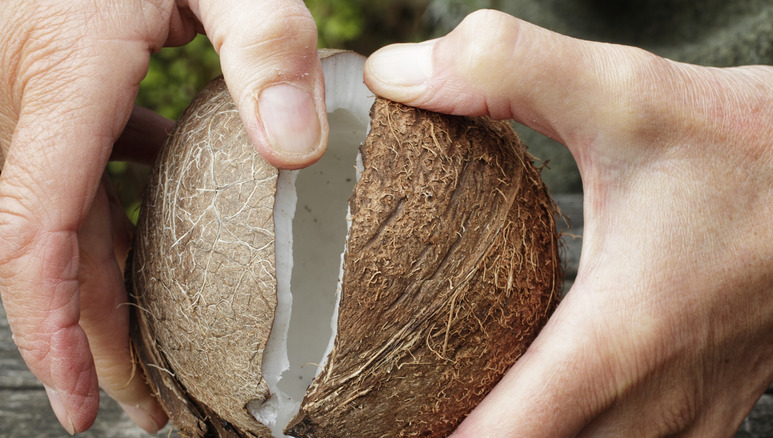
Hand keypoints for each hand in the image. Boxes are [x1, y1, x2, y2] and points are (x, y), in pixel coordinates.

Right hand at [0, 0, 326, 433]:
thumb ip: (265, 45)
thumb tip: (301, 151)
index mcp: (62, 74)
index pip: (35, 232)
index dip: (53, 327)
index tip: (86, 401)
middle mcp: (33, 93)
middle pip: (47, 246)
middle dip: (89, 335)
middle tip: (143, 408)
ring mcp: (45, 88)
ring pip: (62, 215)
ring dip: (103, 288)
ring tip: (153, 349)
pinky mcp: (69, 78)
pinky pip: (84, 167)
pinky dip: (117, 217)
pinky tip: (168, 227)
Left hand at [365, 10, 772, 436]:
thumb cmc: (751, 147)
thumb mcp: (623, 92)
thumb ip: (500, 70)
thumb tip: (396, 74)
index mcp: (619, 338)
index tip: (370, 418)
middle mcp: (654, 402)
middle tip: (386, 412)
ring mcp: (686, 418)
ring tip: (438, 412)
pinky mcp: (702, 411)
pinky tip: (527, 409)